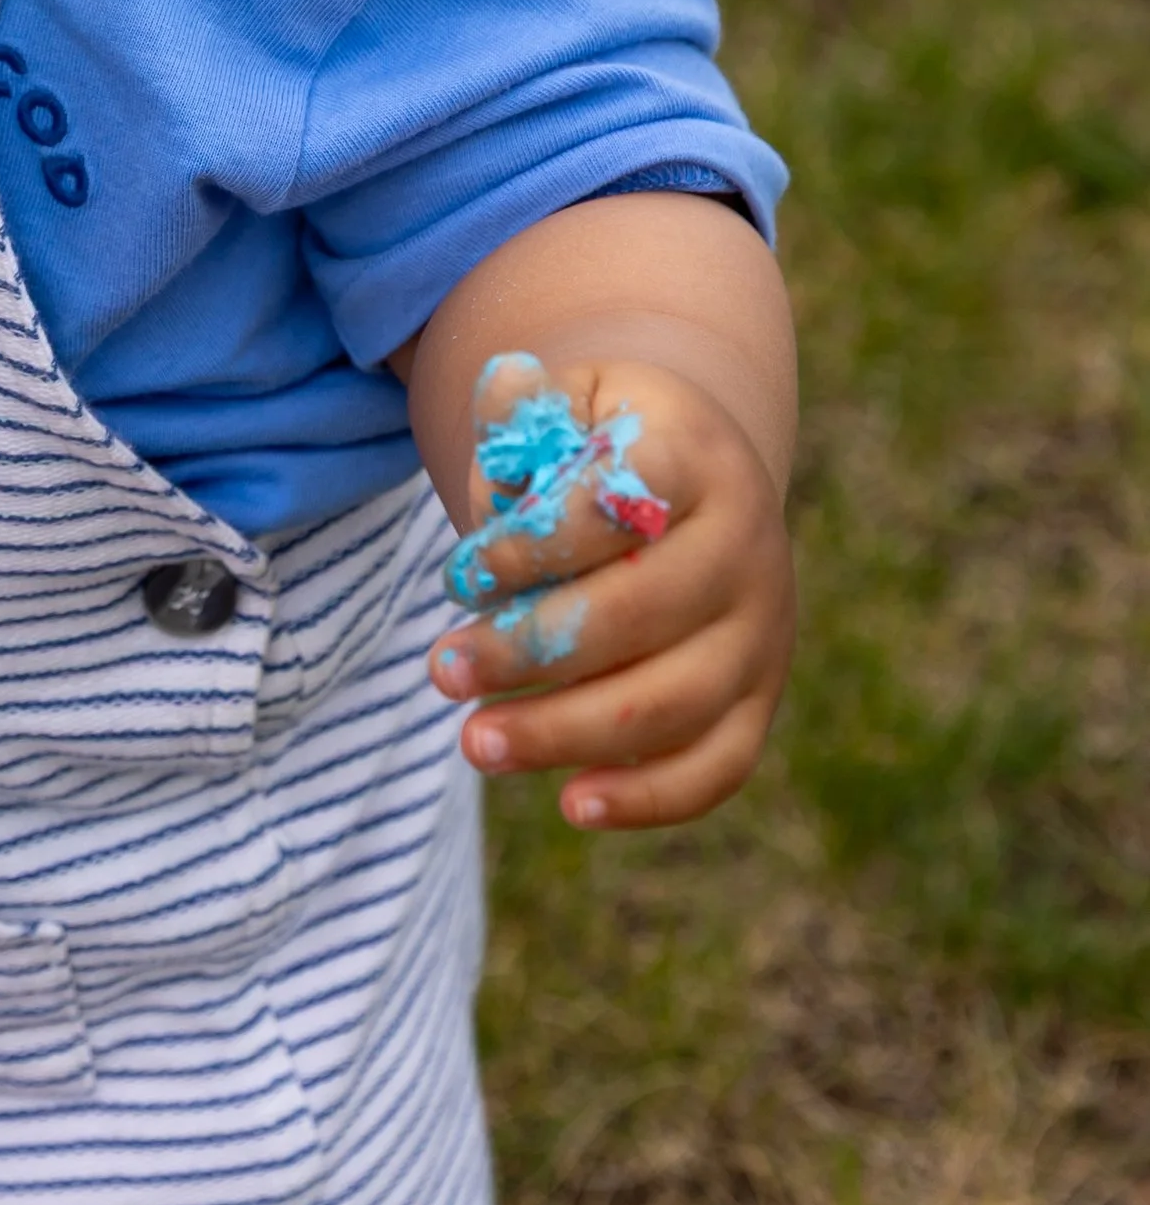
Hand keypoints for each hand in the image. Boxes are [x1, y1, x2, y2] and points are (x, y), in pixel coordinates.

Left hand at [425, 347, 794, 831]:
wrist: (691, 473)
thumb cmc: (602, 442)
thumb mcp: (566, 400)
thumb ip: (524, 410)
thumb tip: (503, 399)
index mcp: (696, 457)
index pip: (618, 508)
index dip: (532, 546)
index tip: (457, 573)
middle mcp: (748, 546)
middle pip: (639, 616)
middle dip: (527, 650)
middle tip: (442, 670)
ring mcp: (763, 630)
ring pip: (671, 703)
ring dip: (565, 733)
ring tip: (475, 742)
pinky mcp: (762, 698)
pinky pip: (720, 765)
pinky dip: (651, 797)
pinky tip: (572, 805)